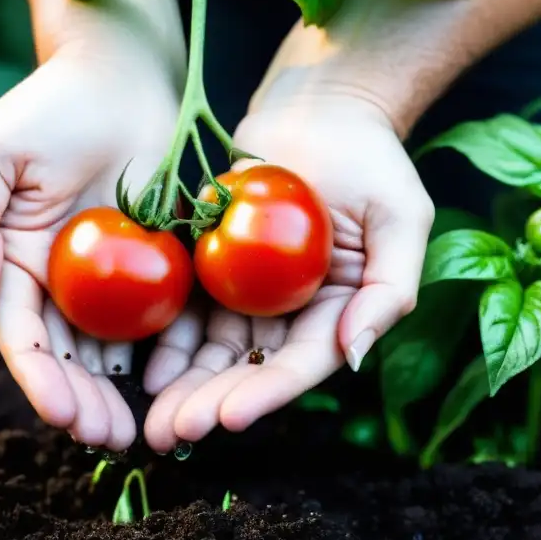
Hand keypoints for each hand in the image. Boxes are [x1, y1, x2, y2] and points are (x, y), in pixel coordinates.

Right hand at [0, 6, 179, 451]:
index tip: (64, 415)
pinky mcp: (160, 259)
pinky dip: (170, 349)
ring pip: (117, 347)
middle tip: (112, 439)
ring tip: (148, 429)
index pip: (24, 336)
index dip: (40, 379)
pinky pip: (165, 312)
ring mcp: (112, 274)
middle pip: (71, 356)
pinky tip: (185, 380)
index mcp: (16, 262)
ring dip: (127, 392)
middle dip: (85, 402)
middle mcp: (61, 279)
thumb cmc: (50, 105)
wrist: (122, 72)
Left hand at [141, 93, 433, 451]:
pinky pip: (189, 306)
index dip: (265, 394)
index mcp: (339, 309)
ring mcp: (252, 290)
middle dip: (211, 404)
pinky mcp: (216, 262)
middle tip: (170, 434)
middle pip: (249, 367)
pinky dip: (167, 337)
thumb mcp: (400, 217)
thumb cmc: (371, 156)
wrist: (320, 104)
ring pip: (213, 348)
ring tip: (150, 416)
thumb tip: (354, 354)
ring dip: (182, 384)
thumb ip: (388, 288)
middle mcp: (294, 310)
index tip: (227, 418)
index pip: (301, 363)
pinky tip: (141, 363)